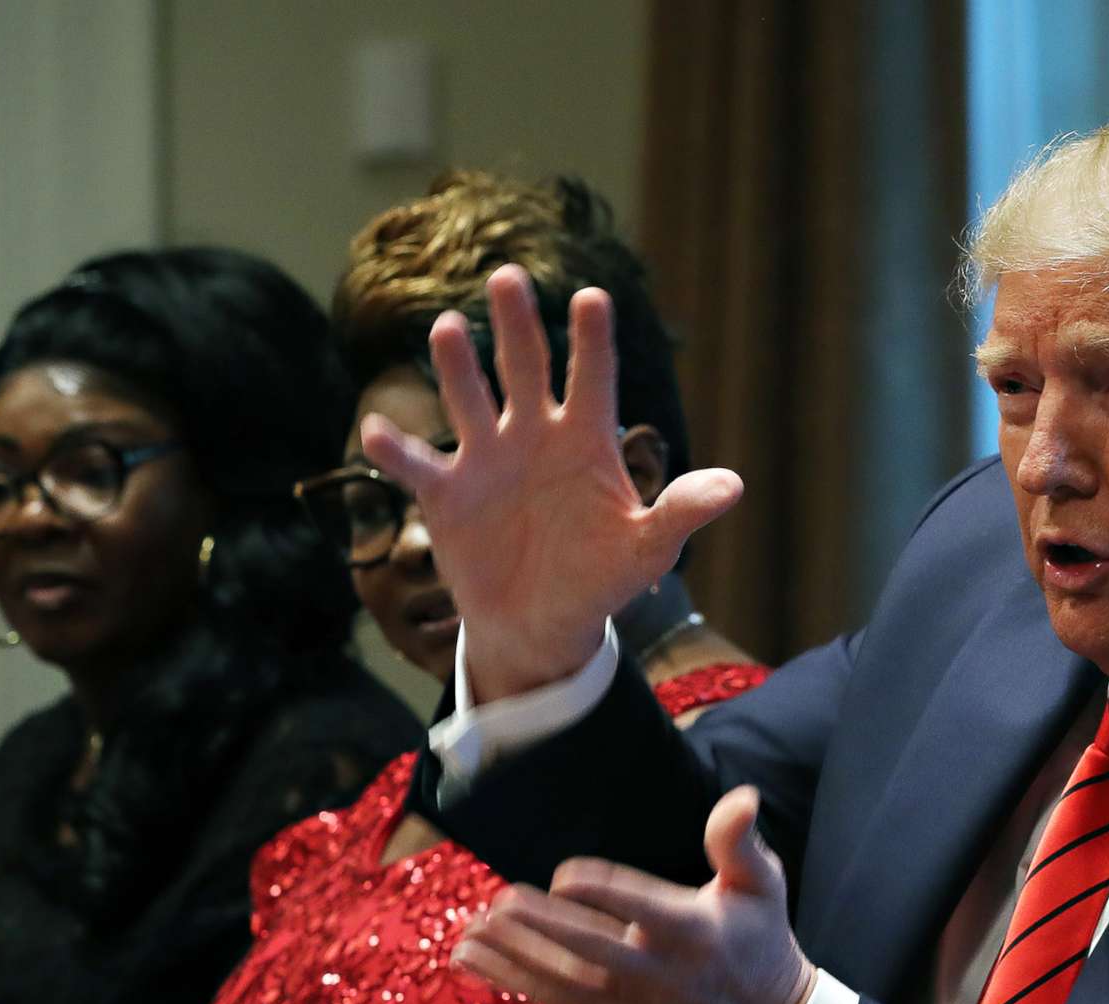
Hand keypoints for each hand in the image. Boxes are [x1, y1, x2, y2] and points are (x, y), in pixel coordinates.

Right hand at [357, 265, 743, 699]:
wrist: (543, 621)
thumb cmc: (600, 577)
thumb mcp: (647, 549)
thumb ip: (681, 512)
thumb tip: (733, 487)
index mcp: (586, 441)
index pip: (592, 379)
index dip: (592, 341)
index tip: (594, 298)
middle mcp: (533, 436)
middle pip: (525, 369)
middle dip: (517, 326)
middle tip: (509, 277)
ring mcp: (486, 460)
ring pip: (468, 399)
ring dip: (456, 367)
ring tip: (446, 328)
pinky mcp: (446, 493)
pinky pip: (415, 465)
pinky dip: (394, 451)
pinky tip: (375, 432)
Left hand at [454, 786, 815, 1003]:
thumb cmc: (760, 940)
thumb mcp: (763, 886)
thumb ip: (741, 842)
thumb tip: (743, 796)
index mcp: (693, 932)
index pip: (641, 911)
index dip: (602, 892)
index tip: (564, 875)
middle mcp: (658, 972)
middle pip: (593, 951)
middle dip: (545, 930)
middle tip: (500, 902)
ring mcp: (632, 1000)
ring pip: (564, 983)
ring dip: (513, 960)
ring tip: (469, 933)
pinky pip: (554, 1000)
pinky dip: (509, 981)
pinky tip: (469, 958)